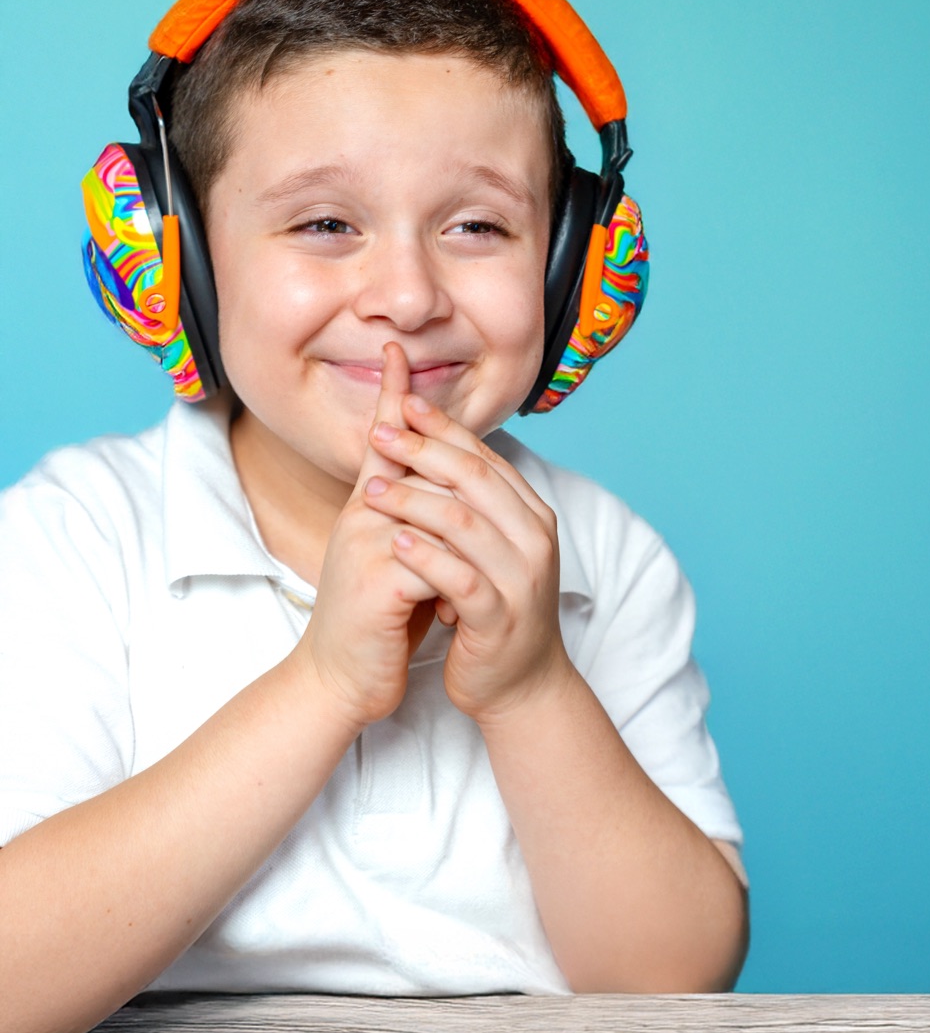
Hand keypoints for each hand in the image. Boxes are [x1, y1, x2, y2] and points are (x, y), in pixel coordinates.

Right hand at [293, 343, 444, 728]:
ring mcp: (365, 546)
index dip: (393, 397)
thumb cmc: (379, 621)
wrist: (341, 682)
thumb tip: (446, 482)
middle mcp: (361, 517)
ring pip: (434, 505)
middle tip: (429, 377)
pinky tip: (464, 594)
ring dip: (464, 511)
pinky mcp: (379, 584)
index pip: (384, 442)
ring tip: (483, 517)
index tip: (399, 350)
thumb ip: (414, 519)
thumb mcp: (396, 558)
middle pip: (411, 457)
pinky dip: (459, 571)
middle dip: (432, 427)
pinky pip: (437, 557)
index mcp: (367, 510)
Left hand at [358, 389, 571, 723]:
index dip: (443, 429)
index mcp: (532, 516)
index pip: (486, 458)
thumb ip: (472, 505)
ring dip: (414, 501)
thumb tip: (435, 449)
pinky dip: (427, 558)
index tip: (403, 404)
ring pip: (465, 524)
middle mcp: (535, 540)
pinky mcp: (500, 617)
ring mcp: (522, 579)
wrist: (520, 683)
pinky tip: (396, 544)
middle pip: (476, 480)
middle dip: (423, 452)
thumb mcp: (490, 550)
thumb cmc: (493, 611)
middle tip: (379, 435)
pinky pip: (461, 578)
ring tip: (371, 491)